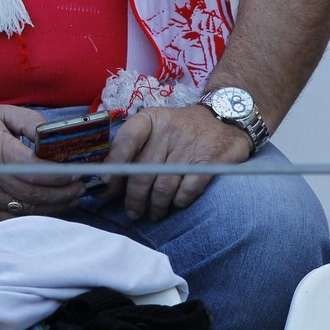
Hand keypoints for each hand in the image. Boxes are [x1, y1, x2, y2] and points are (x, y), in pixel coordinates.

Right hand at [0, 106, 84, 222]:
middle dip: (63, 192)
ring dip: (54, 206)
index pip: (33, 169)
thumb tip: (55, 136)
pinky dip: (35, 216)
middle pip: (34, 192)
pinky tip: (50, 209)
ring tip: (72, 198)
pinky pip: (13, 220)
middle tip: (81, 187)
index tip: (75, 172)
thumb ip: (31, 121)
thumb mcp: (2, 113)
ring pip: (27, 209)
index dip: (58, 174)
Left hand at [106, 104, 250, 221]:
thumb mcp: (156, 126)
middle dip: (134, 199)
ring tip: (154, 213)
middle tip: (133, 212)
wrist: (224, 116)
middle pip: (143, 172)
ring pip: (163, 187)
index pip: (128, 138)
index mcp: (151, 119)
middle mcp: (169, 130)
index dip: (114, 163)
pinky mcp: (209, 162)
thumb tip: (106, 181)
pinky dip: (179, 202)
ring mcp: (190, 146)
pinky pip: (187, 191)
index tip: (106, 184)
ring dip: (156, 206)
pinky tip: (176, 204)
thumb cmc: (180, 128)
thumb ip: (132, 148)